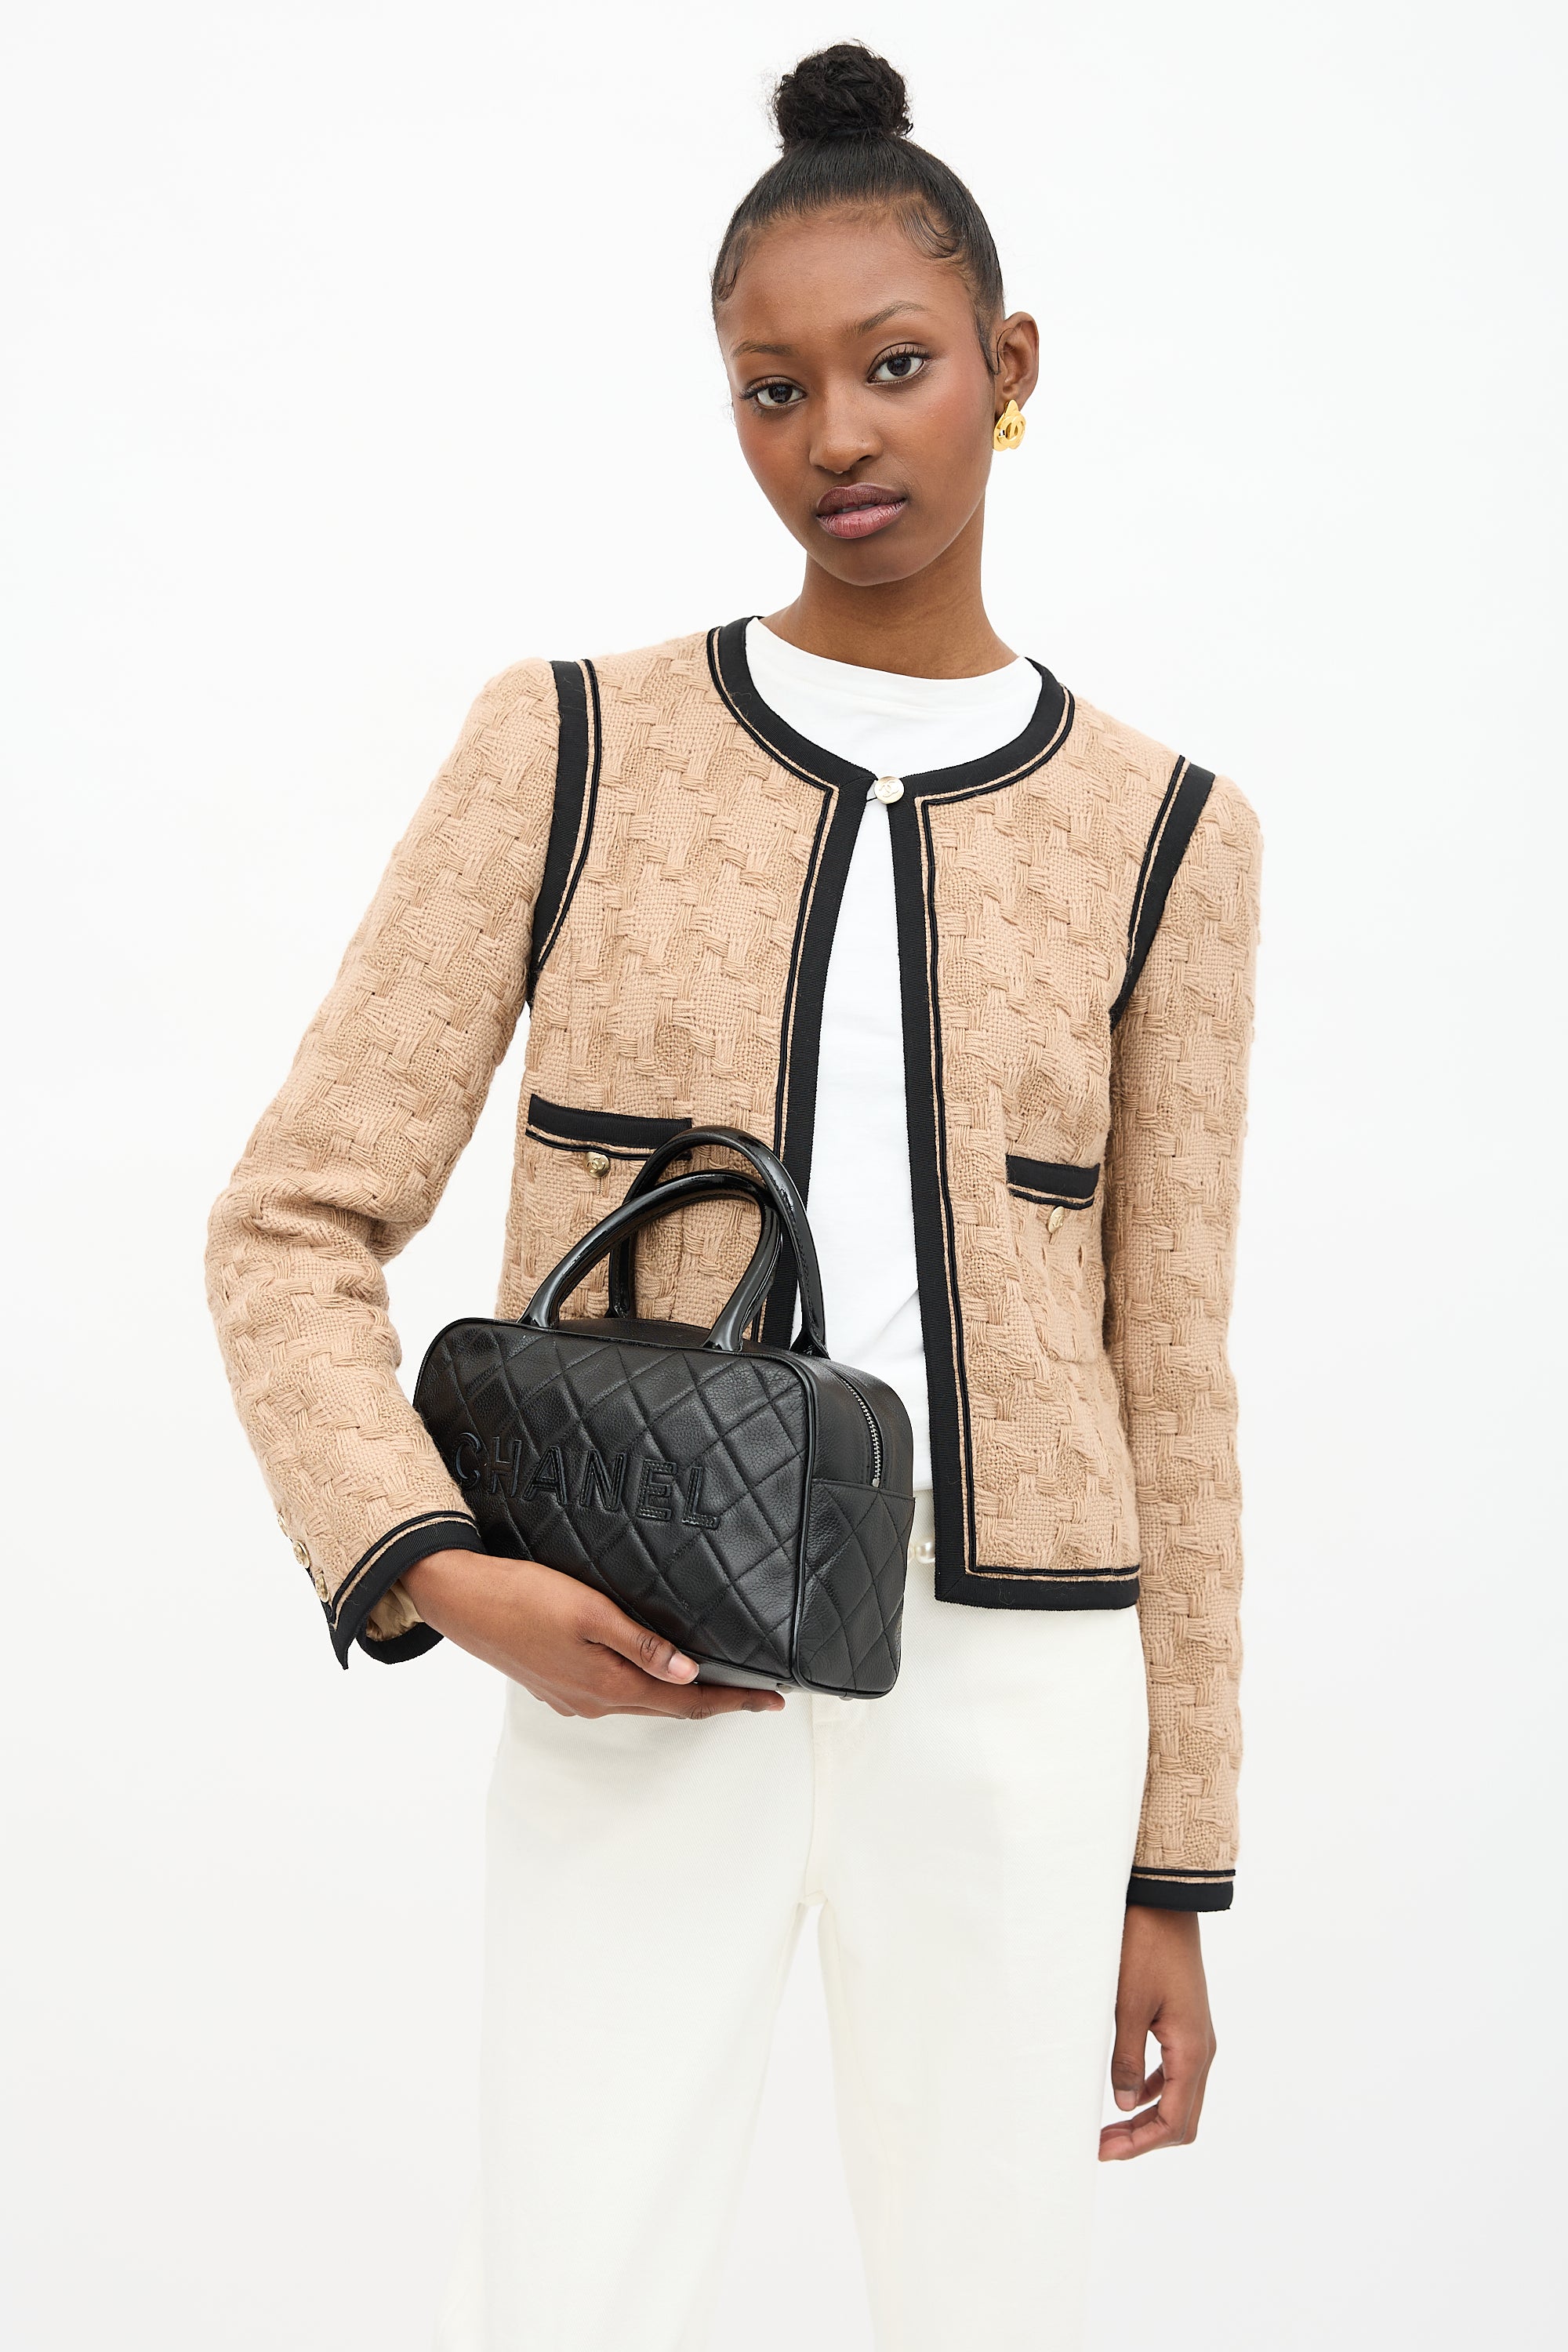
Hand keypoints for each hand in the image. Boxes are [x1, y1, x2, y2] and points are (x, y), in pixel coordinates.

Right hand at [400, 1548, 786, 1718]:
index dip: (733, 1702)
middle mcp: (594, 1701)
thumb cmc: (525, 1596)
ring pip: (640, 1700)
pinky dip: (643, 1684)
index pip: (687, 1701)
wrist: (461, 1601)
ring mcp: (572, 1697)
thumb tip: (689, 1673)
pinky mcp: (555, 1684)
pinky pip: (612, 1691)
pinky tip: (650, 1668)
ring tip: (713, 1680)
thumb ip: (642, 1645)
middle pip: (668, 1706)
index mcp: (609, 1685)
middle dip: (714, 1700)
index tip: (773, 1701)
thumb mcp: (591, 1612)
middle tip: (755, 1691)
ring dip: (678, 1694)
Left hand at [1098, 1906, 1216, 2158]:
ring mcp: (1196, 2037)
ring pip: (1179, 2097)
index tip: (1104, 2151)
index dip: (1140, 2144)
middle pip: (1182, 2118)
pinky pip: (1174, 2072)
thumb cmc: (1144, 1950)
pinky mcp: (1186, 2024)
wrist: (1165, 1904)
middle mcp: (1202, 2049)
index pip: (1174, 2121)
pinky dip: (1152, 2090)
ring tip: (1108, 2126)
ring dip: (1147, 2116)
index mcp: (1191, 2051)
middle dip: (1144, 2138)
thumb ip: (1126, 2060)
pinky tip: (1124, 2091)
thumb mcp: (1127, 2006)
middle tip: (1103, 2145)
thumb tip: (1122, 2106)